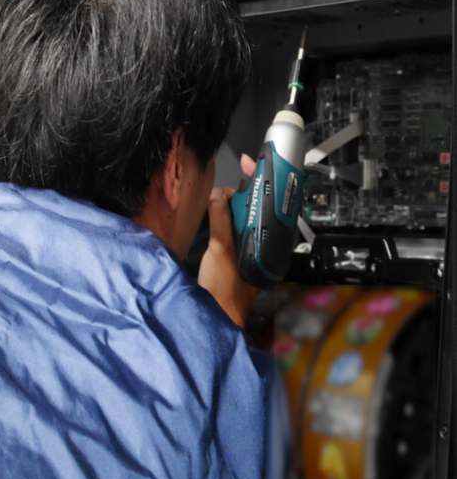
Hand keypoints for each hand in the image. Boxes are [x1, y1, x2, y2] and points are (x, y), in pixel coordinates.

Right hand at [197, 154, 257, 328]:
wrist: (218, 317)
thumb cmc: (225, 292)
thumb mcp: (221, 249)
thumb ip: (220, 218)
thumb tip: (218, 195)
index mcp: (265, 239)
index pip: (266, 201)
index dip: (260, 178)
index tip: (250, 161)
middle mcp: (259, 241)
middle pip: (252, 205)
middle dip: (235, 195)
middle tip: (219, 197)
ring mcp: (247, 247)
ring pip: (239, 216)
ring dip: (225, 208)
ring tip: (212, 208)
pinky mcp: (235, 254)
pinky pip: (230, 229)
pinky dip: (221, 220)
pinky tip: (210, 220)